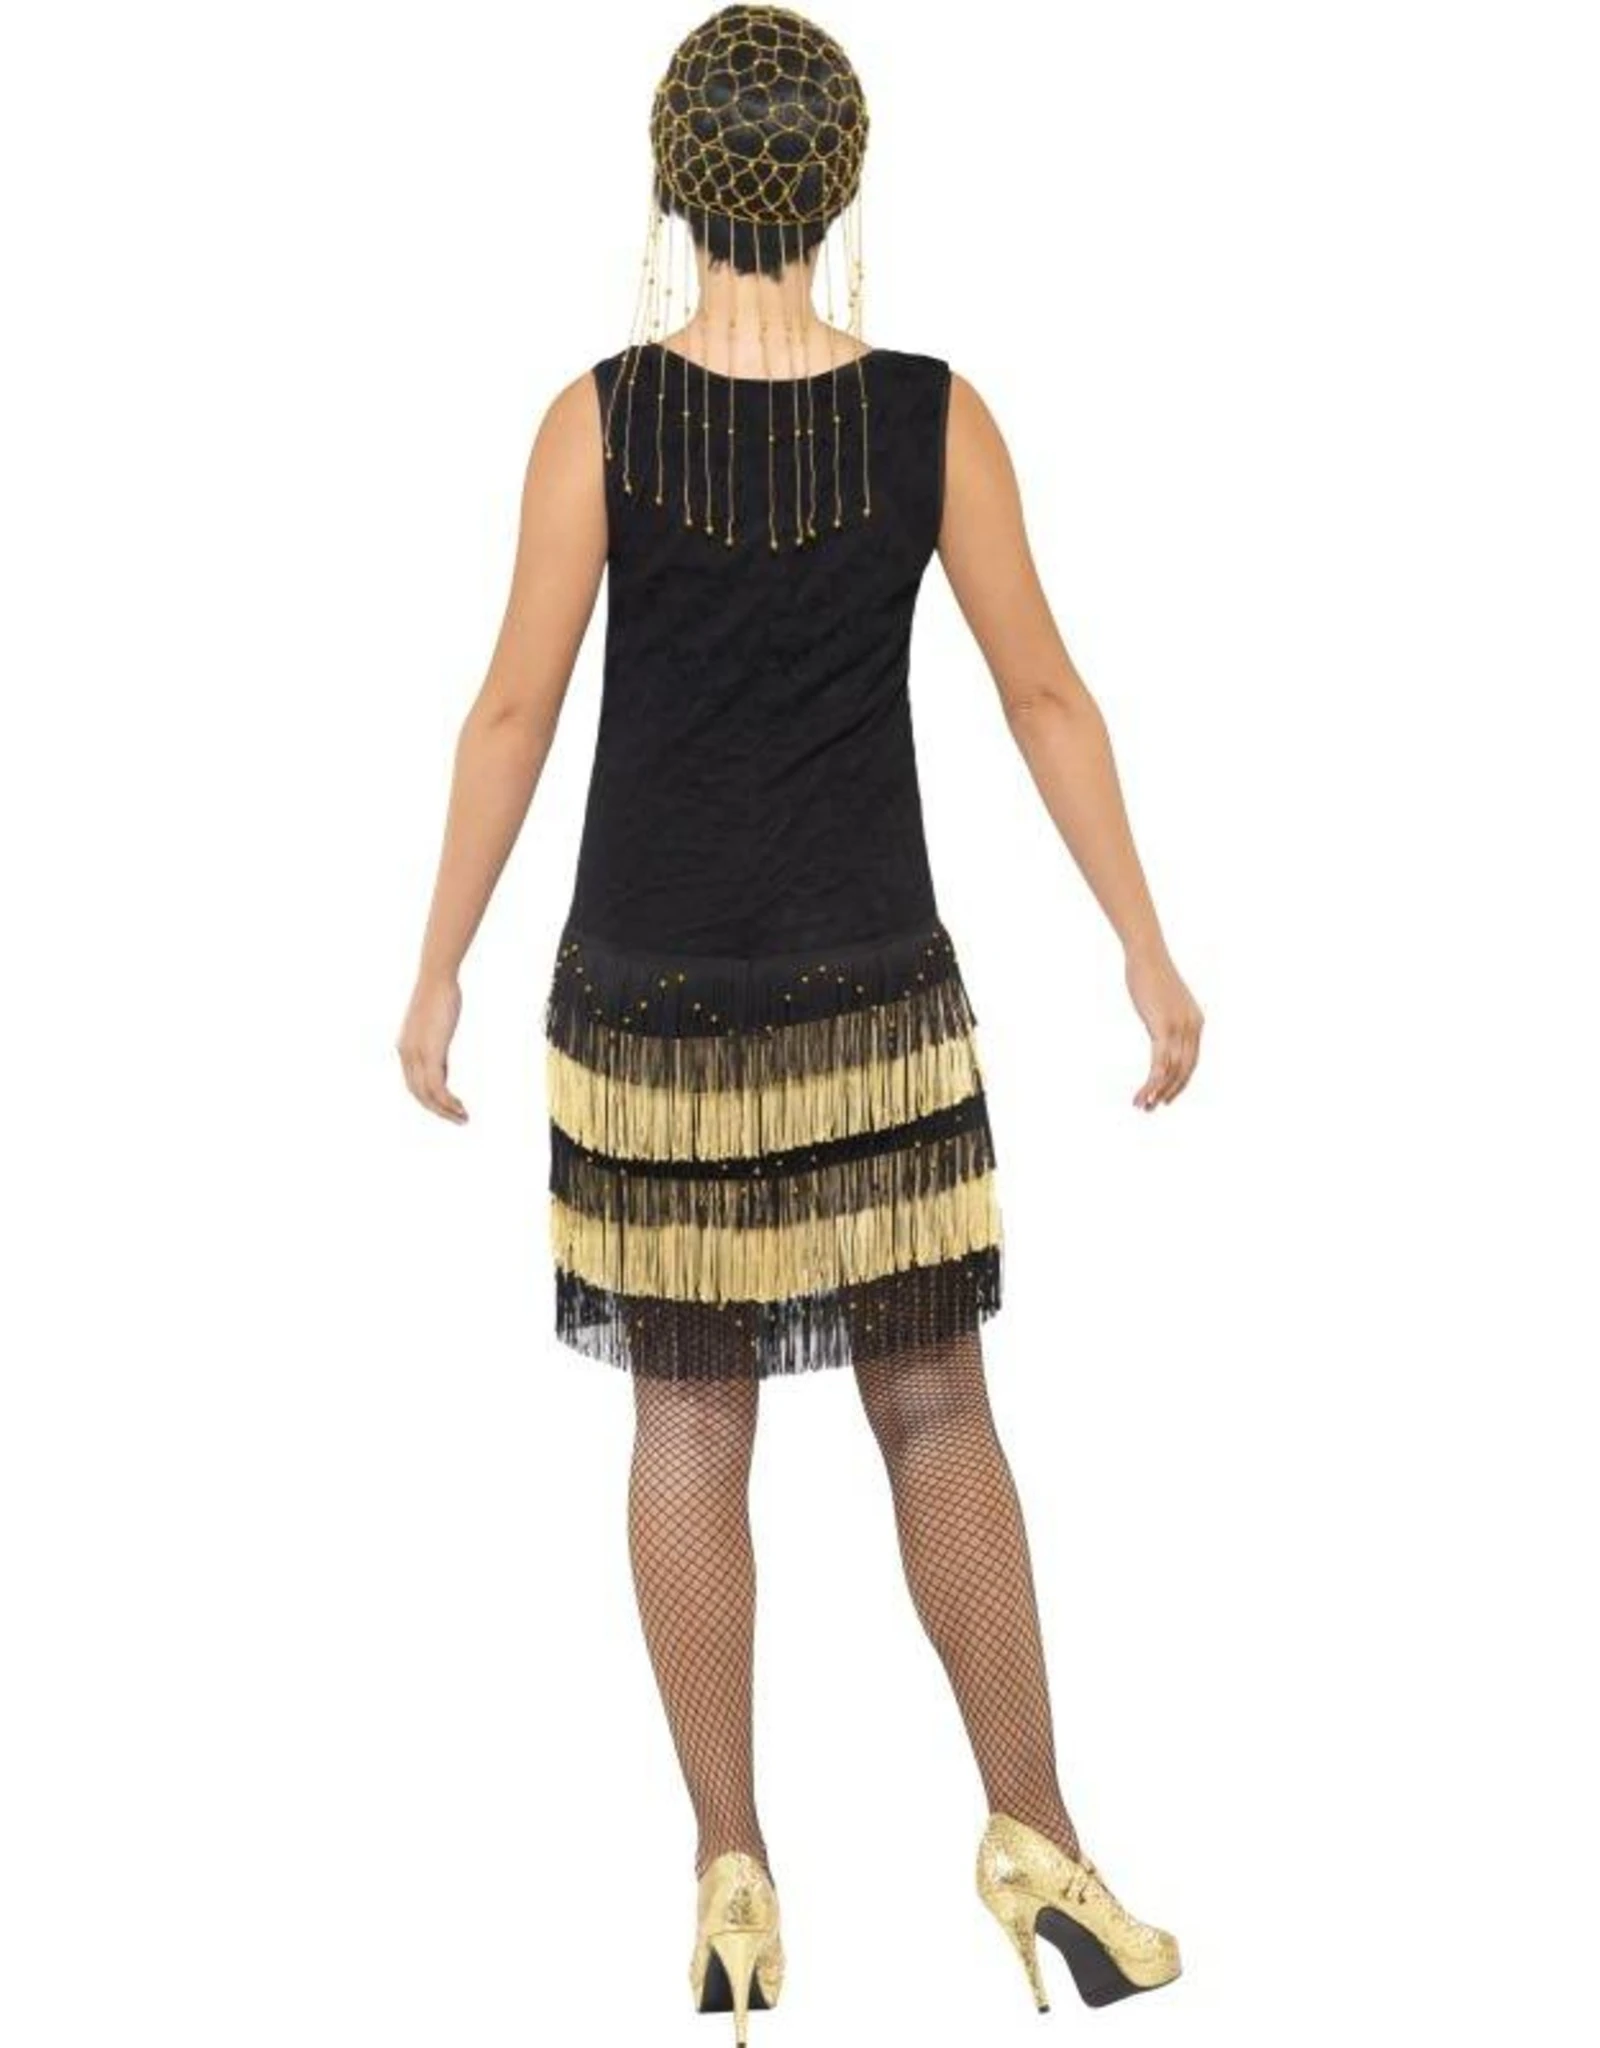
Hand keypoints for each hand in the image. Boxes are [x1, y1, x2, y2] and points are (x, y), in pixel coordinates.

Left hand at [397, 975, 467, 1122]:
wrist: (437, 978)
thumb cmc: (439, 995)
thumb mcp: (435, 1027)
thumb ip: (435, 1049)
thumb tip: (441, 1067)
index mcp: (405, 1049)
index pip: (413, 1084)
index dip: (429, 1100)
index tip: (447, 1108)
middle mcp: (406, 1055)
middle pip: (418, 1094)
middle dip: (438, 1111)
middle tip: (457, 1119)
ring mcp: (416, 1055)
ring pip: (427, 1095)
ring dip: (445, 1111)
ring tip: (463, 1118)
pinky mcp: (430, 1053)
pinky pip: (437, 1087)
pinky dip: (448, 1102)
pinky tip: (460, 1108)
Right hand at [1125, 942, 1202, 1109]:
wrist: (1146, 954)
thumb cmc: (1150, 973)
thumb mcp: (1162, 1001)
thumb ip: (1165, 1019)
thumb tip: (1160, 1030)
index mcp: (1196, 1022)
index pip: (1191, 1062)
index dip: (1179, 1083)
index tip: (1165, 1098)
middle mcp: (1193, 1027)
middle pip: (1185, 1071)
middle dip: (1169, 1093)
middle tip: (1152, 1108)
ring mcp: (1179, 1028)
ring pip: (1172, 1071)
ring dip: (1157, 1093)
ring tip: (1142, 1106)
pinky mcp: (1163, 1027)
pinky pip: (1160, 1064)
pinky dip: (1152, 1083)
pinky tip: (1142, 1093)